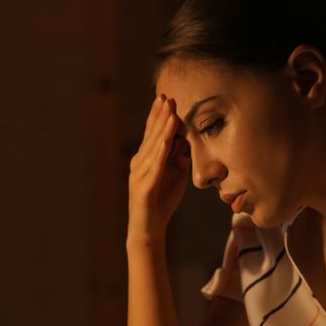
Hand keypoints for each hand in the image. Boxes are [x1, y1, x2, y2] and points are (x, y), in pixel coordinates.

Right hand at [127, 95, 190, 241]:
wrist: (149, 227)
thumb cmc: (162, 201)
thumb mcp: (175, 176)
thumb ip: (178, 158)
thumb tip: (185, 141)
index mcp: (147, 159)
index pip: (153, 133)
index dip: (159, 116)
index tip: (166, 98)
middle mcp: (140, 163)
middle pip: (152, 136)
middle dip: (160, 116)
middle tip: (167, 97)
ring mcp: (140, 175)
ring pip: (153, 148)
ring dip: (162, 130)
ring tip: (170, 113)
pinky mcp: (144, 188)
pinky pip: (154, 168)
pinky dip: (161, 153)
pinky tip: (167, 141)